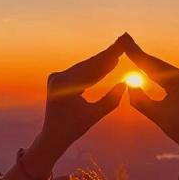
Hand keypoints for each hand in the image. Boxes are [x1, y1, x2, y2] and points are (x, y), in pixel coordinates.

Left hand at [21, 37, 127, 178]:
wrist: (52, 136)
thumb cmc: (73, 129)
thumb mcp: (94, 115)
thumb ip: (110, 100)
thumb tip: (125, 84)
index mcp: (64, 86)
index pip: (92, 69)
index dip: (109, 58)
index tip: (121, 48)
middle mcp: (58, 77)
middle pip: (88, 65)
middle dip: (106, 56)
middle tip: (122, 43)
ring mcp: (57, 77)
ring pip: (84, 68)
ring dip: (101, 61)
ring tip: (118, 52)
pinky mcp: (58, 80)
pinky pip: (79, 73)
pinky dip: (93, 70)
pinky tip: (107, 63)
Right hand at [122, 35, 178, 159]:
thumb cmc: (177, 130)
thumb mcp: (155, 114)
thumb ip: (140, 99)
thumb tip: (129, 83)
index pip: (153, 64)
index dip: (136, 53)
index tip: (124, 40)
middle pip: (158, 65)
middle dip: (139, 55)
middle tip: (124, 38)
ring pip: (163, 70)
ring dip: (146, 64)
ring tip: (130, 49)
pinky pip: (168, 77)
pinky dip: (155, 74)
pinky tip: (145, 67)